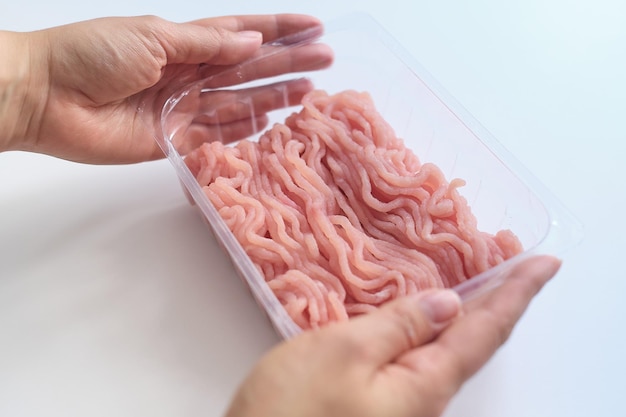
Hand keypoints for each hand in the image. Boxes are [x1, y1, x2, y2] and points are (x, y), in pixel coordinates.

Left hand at [1, 14, 331, 162]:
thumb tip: (254, 42)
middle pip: (248, 69)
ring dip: (274, 95)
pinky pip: (216, 136)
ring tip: (309, 90)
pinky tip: (270, 120)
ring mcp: (183, 108)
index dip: (278, 28)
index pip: (241, 33)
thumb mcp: (154, 36)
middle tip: (325, 61)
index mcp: (183, 42)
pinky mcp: (173, 141)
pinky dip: (243, 129)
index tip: (313, 26)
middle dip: (288, 63)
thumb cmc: (92, 54)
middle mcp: (188, 74)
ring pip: (239, 102)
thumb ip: (206, 44)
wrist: (47, 97)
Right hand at [225, 255, 560, 416]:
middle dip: (503, 300)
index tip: (545, 263)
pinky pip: (422, 355)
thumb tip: (448, 305)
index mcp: (424, 384)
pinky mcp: (378, 400)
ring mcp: (401, 402)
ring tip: (488, 280)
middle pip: (476, 342)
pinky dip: (437, 326)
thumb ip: (399, 326)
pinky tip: (430, 315)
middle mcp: (423, 397)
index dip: (517, 292)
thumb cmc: (293, 408)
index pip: (485, 330)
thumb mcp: (345, 352)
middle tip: (521, 264)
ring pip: (450, 349)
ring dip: (473, 311)